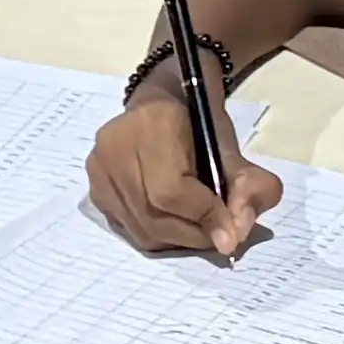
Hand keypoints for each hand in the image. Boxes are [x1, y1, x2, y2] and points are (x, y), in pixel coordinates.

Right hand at [86, 89, 282, 260]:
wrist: (162, 103)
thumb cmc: (200, 123)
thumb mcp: (233, 148)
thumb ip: (249, 186)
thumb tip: (237, 233)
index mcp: (151, 123)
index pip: (170, 191)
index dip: (203, 218)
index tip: (232, 235)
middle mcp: (114, 146)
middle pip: (153, 217)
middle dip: (194, 235)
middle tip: (221, 236)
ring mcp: (98, 169)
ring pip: (140, 229)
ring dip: (177, 240)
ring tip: (200, 229)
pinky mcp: (94, 188)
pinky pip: (128, 228)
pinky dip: (158, 235)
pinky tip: (175, 222)